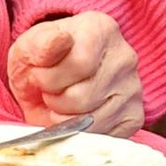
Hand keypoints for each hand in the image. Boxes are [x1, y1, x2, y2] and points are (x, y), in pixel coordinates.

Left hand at [8, 11, 144, 133]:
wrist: (57, 78)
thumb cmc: (44, 61)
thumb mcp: (30, 46)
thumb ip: (41, 44)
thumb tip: (58, 41)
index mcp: (102, 30)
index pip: (79, 64)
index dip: (49, 77)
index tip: (39, 73)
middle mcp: (125, 57)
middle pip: (82, 97)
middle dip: (54, 100)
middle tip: (49, 92)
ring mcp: (134, 89)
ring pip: (90, 121)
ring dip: (64, 118)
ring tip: (61, 103)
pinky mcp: (135, 117)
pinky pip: (101, 136)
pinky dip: (80, 132)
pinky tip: (76, 115)